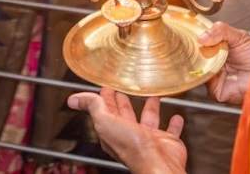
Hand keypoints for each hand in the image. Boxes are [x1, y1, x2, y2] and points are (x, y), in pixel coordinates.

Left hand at [67, 89, 186, 172]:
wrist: (158, 164)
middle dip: (124, 100)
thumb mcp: (105, 121)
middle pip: (125, 113)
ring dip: (150, 107)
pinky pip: (170, 130)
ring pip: (148, 118)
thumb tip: (73, 100)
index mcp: (112, 131)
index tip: (107, 85)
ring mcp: (148, 139)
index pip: (106, 110)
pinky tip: (176, 116)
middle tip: (125, 87)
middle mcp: (130, 135)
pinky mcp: (166, 142)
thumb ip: (93, 107)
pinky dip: (173, 123)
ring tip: (152, 95)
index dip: (105, 97)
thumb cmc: (132, 147)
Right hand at [199, 22, 249, 104]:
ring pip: (197, 67)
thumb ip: (220, 31)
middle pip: (196, 55)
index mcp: (218, 50)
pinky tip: (213, 65)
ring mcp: (213, 78)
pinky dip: (206, 72)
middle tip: (201, 41)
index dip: (196, 37)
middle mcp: (214, 64)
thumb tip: (201, 37)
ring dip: (202, 59)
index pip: (200, 43)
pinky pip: (203, 80)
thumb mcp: (240, 36)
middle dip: (197, 48)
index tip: (194, 30)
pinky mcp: (215, 90)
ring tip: (211, 52)